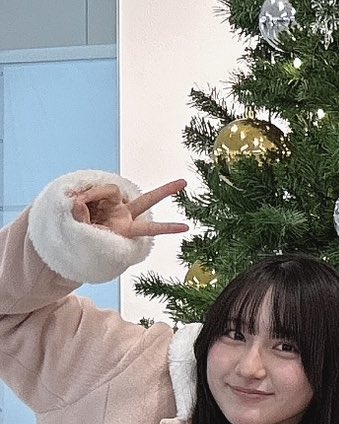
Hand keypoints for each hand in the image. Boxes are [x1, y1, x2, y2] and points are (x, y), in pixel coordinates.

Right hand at [68, 179, 187, 238]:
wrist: (68, 239)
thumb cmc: (79, 241)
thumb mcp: (82, 237)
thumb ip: (81, 219)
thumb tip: (80, 201)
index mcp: (126, 229)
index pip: (150, 228)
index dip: (167, 228)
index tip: (186, 227)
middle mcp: (123, 214)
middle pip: (147, 200)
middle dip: (164, 191)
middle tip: (184, 182)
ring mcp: (111, 204)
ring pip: (111, 189)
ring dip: (93, 195)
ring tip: (77, 205)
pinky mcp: (96, 197)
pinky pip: (91, 190)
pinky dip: (81, 196)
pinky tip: (73, 199)